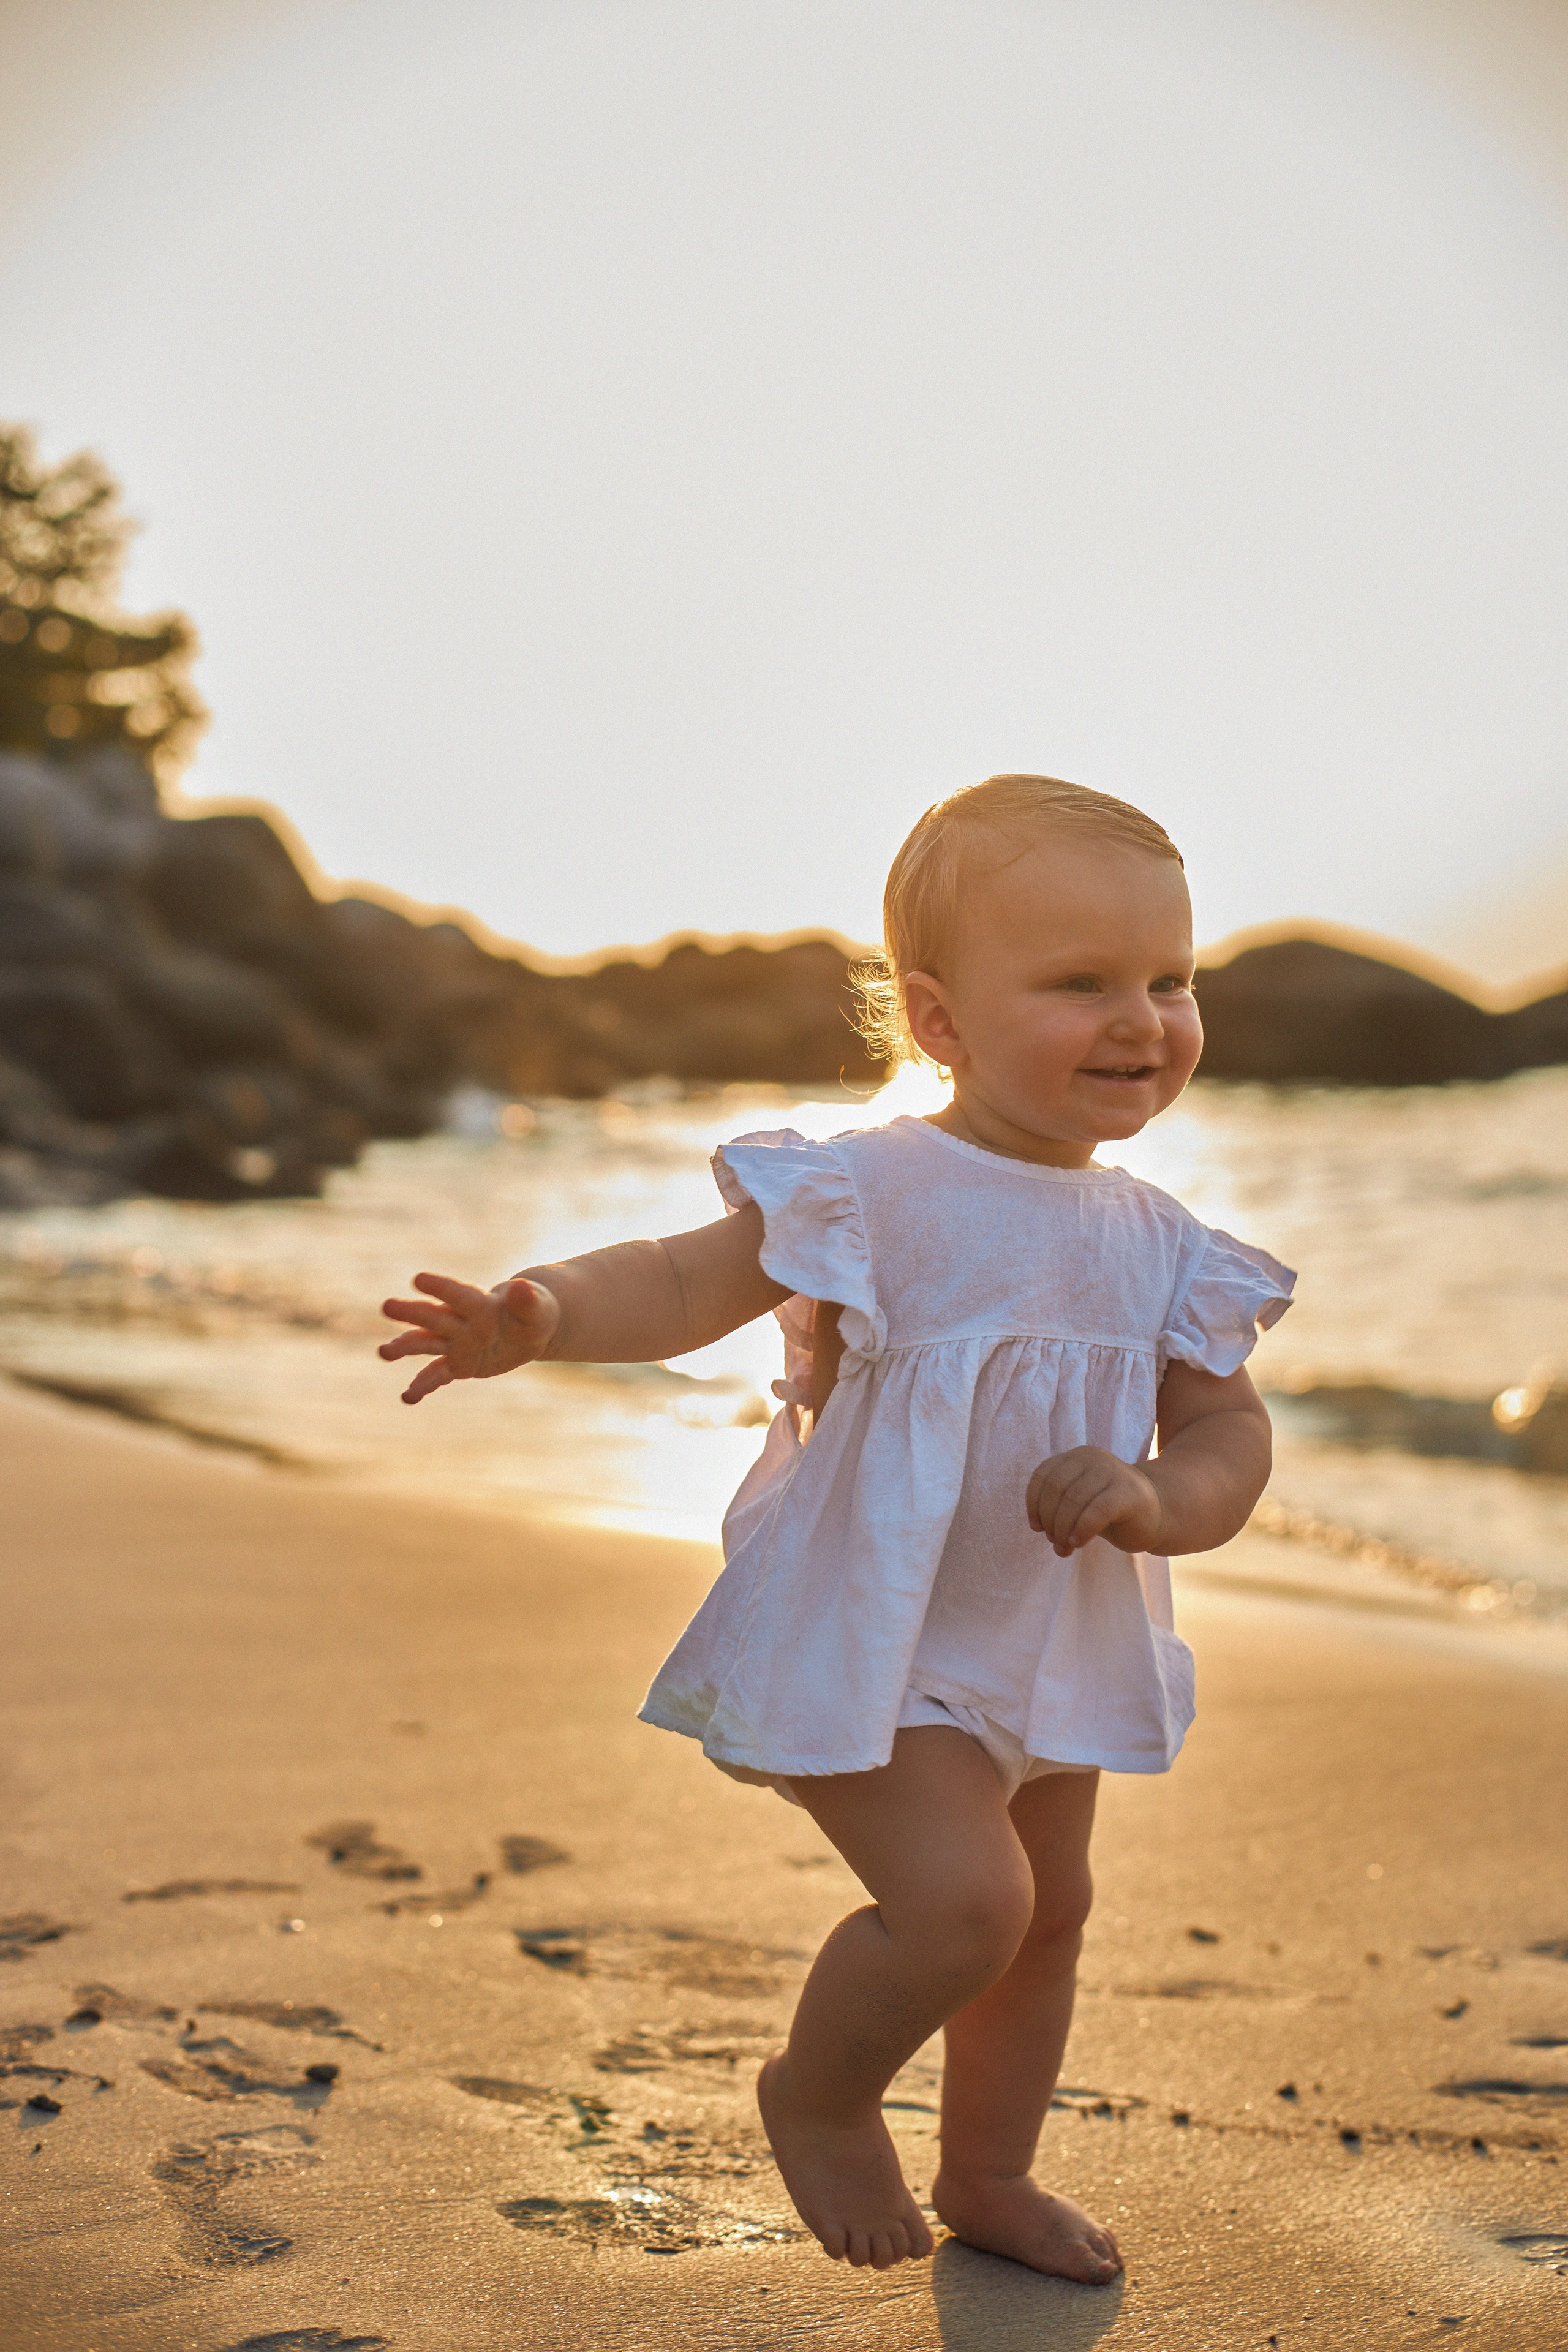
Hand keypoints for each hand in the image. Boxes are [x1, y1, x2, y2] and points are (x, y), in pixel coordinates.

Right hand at [378, 1273, 561, 1404]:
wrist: (527, 1328)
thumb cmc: (534, 1312)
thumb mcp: (537, 1309)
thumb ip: (527, 1301)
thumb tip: (522, 1286)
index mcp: (480, 1303)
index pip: (459, 1294)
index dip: (441, 1288)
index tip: (418, 1279)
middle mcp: (462, 1322)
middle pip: (435, 1317)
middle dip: (412, 1313)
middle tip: (387, 1306)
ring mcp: (456, 1343)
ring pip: (427, 1343)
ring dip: (405, 1347)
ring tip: (383, 1352)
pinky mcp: (458, 1364)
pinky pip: (437, 1375)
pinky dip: (423, 1386)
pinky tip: (407, 1398)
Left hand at [1025, 1446, 1162, 1556]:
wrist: (1158, 1512)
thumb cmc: (1111, 1510)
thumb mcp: (1079, 1503)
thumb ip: (1058, 1509)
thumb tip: (1043, 1531)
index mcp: (1076, 1456)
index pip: (1043, 1475)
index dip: (1034, 1504)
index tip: (1037, 1527)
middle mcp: (1093, 1458)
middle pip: (1056, 1489)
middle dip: (1050, 1521)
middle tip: (1055, 1542)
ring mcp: (1112, 1471)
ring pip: (1073, 1500)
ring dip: (1063, 1530)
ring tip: (1065, 1548)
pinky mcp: (1129, 1492)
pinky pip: (1096, 1511)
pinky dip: (1082, 1530)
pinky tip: (1079, 1543)